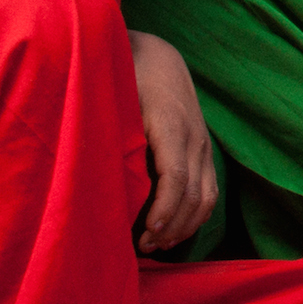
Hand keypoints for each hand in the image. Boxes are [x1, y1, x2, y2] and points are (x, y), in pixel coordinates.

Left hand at [128, 31, 215, 252]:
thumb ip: (109, 136)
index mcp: (171, 125)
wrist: (156, 56)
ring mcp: (203, 144)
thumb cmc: (126, 77)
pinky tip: (172, 230)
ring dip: (184, 226)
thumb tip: (92, 179)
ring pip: (206, 197)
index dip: (163, 208)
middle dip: (170, 226)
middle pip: (193, 194)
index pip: (176, 176)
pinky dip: (195, 215)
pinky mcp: (204, 150)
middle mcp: (195, 137)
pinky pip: (210, 190)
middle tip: (142, 247)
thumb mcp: (114, 101)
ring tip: (157, 244)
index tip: (145, 232)